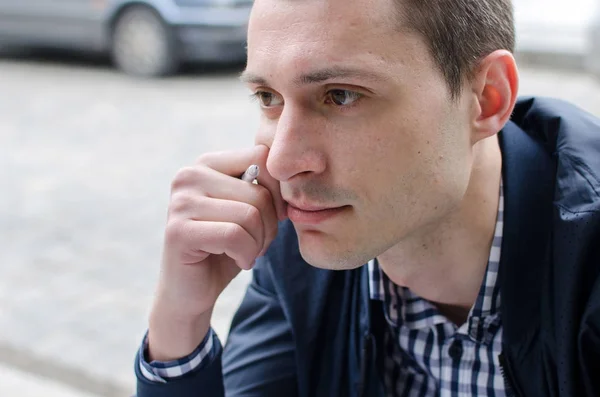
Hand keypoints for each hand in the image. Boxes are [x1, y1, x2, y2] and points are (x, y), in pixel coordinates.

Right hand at [148, 145, 285, 360]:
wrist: (192, 292)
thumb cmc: (226, 248)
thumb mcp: (249, 210)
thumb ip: (263, 186)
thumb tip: (291, 174)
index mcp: (207, 164)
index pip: (260, 156)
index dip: (277, 191)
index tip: (271, 217)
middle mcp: (189, 175)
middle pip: (259, 192)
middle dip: (269, 226)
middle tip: (256, 244)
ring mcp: (181, 202)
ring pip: (250, 215)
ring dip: (258, 243)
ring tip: (245, 252)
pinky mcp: (179, 231)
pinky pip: (235, 236)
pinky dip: (246, 255)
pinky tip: (238, 260)